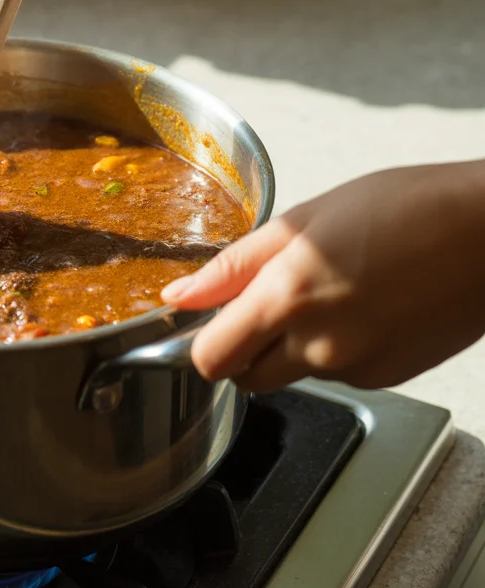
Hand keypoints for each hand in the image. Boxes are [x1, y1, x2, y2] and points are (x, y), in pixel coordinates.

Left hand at [160, 162, 484, 391]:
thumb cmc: (407, 207)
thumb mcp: (305, 220)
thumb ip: (233, 266)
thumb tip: (180, 296)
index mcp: (288, 298)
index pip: (209, 361)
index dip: (202, 342)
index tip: (210, 319)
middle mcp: (319, 347)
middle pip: (245, 378)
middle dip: (245, 347)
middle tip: (272, 298)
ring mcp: (356, 369)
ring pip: (293, 373)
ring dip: (294, 345)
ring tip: (335, 288)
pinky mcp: (388, 380)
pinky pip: (338, 373)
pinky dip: (337, 348)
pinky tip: (365, 305)